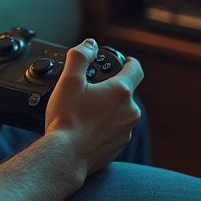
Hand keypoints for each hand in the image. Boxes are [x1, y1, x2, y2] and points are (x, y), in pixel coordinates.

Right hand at [43, 38, 143, 175]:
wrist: (65, 157)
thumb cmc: (67, 120)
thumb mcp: (69, 81)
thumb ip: (80, 56)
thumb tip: (89, 44)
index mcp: (121, 92)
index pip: (136, 69)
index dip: (130, 62)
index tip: (124, 61)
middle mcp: (129, 112)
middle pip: (125, 93)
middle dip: (110, 89)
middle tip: (90, 90)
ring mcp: (125, 132)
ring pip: (120, 113)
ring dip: (107, 109)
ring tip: (84, 112)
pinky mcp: (118, 148)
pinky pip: (114, 131)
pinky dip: (103, 127)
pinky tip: (85, 129)